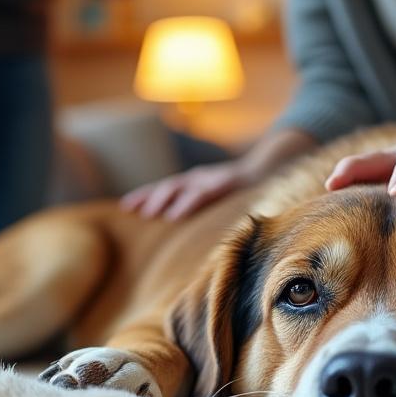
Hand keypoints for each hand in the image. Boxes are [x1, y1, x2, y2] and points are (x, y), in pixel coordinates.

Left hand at [120, 159, 254, 220]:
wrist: (270, 170)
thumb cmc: (243, 190)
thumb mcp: (218, 199)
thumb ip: (202, 208)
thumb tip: (183, 225)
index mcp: (195, 182)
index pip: (165, 187)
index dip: (144, 195)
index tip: (124, 206)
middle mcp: (199, 177)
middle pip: (167, 185)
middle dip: (146, 196)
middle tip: (127, 209)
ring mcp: (212, 179)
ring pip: (181, 187)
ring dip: (162, 200)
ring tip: (148, 214)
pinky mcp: (226, 183)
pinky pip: (203, 195)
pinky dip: (186, 204)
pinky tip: (175, 216)